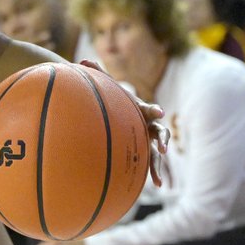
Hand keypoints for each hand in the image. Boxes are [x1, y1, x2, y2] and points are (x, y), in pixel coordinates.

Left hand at [81, 59, 167, 185]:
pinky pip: (151, 163)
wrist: (122, 112)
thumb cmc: (113, 100)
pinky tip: (157, 185)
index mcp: (140, 109)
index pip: (149, 109)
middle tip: (162, 149)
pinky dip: (154, 172)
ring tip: (159, 181)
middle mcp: (148, 125)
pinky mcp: (145, 151)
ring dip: (159, 165)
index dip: (154, 110)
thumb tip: (82, 59)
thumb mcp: (106, 88)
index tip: (159, 112)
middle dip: (162, 141)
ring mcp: (149, 139)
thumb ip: (97, 73)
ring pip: (157, 153)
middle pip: (160, 133)